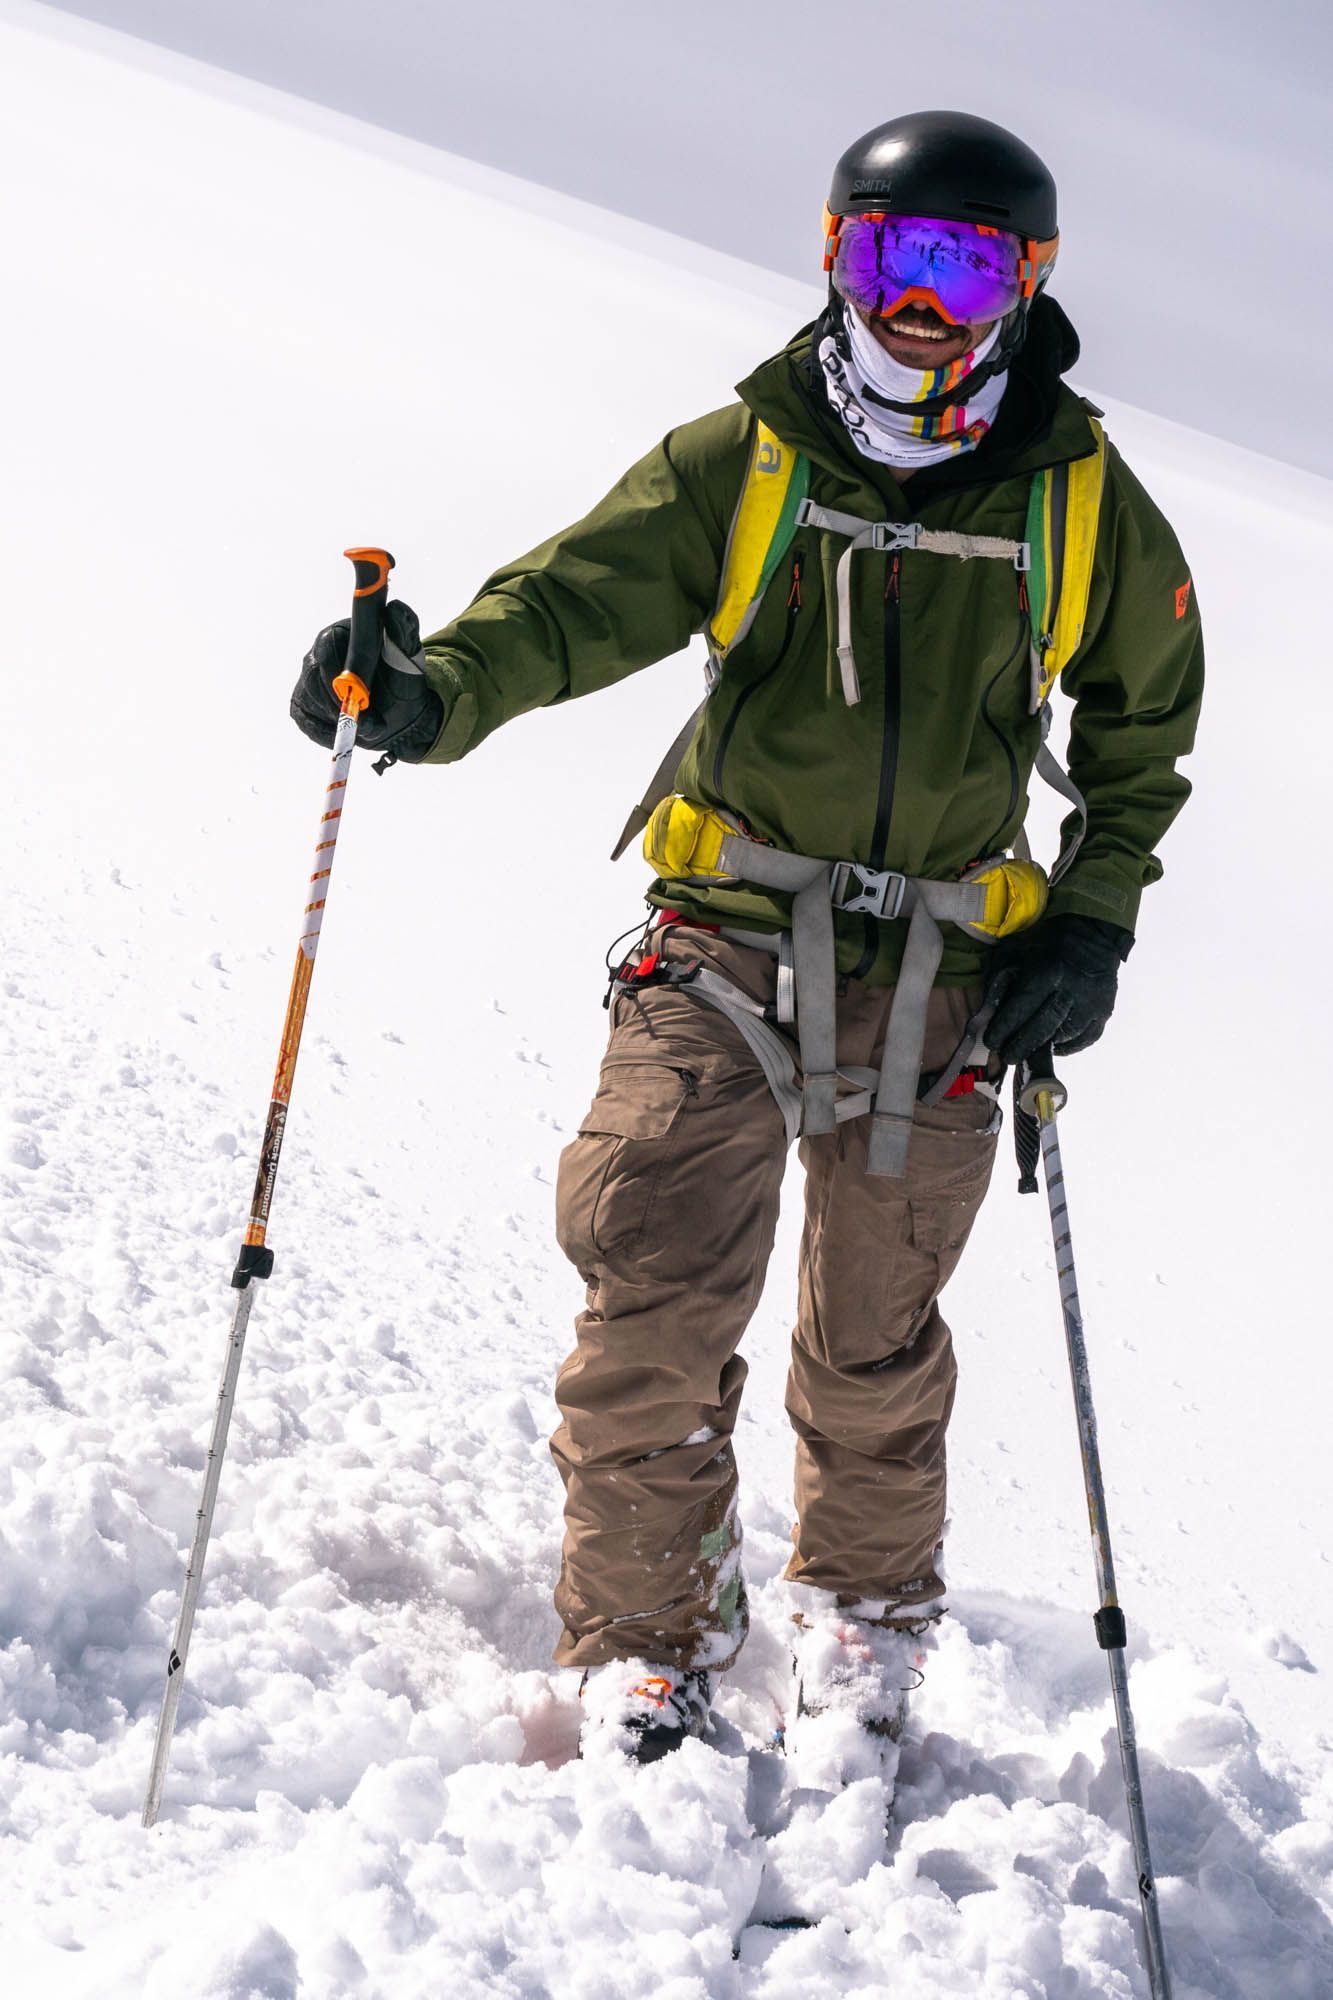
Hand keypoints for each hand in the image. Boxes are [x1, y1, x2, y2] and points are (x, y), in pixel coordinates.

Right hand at [290, 599, 443, 760]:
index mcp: (341, 633)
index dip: (337, 674)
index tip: (356, 696)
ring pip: (309, 699)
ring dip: (338, 719)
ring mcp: (308, 678)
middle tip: (369, 721)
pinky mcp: (304, 704)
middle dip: (339, 703)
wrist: (401, 714)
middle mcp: (319, 653)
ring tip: (369, 726)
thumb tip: (395, 608)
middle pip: (313, 676)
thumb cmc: (402, 682)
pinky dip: (327, 732)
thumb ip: (403, 631)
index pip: (326, 646)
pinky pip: (307, 720)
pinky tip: (349, 732)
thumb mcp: (409, 657)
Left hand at [982, 913, 1132, 1064]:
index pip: (1021, 1009)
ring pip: (1065, 1036)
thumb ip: (999, 975)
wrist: (1094, 933)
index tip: (992, 1042)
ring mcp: (1092, 1003)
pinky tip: (1053, 1046)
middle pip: (1042, 1028)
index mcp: (1047, 972)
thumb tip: (987, 1009)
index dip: (1004, 1029)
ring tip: (1028, 1052)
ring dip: (1044, 1047)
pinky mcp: (1105, 1010)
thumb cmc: (1049, 942)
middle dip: (1021, 1046)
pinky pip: (1086, 1038)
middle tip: (1008, 1056)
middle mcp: (1071, 990)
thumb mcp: (1017, 948)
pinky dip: (1068, 1046)